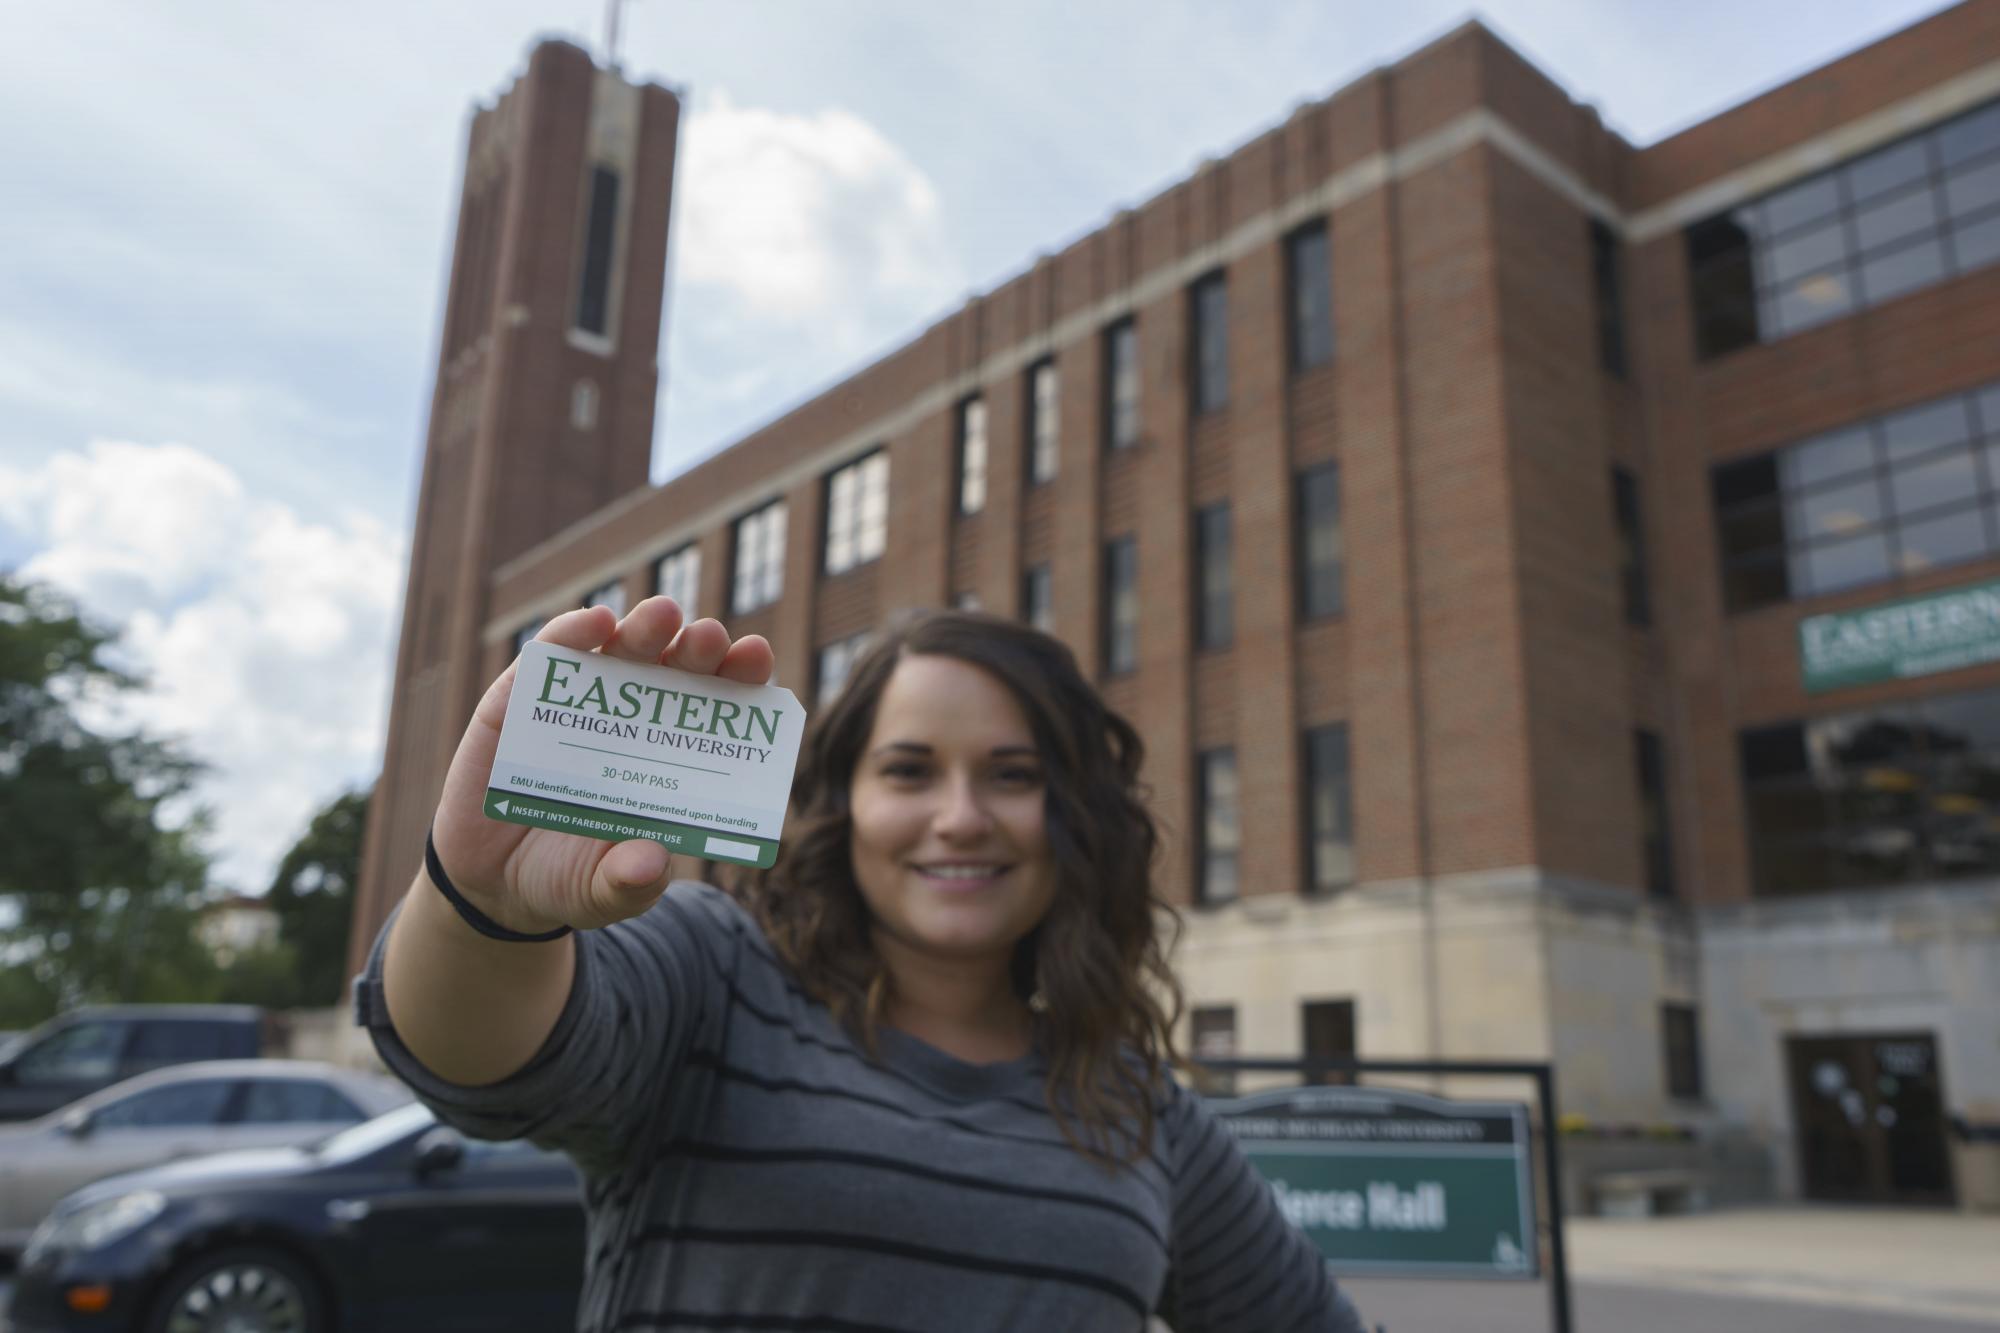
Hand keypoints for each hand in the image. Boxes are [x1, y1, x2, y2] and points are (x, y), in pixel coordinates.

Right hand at [428, 597, 774, 931]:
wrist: (494, 883)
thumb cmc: (569, 878)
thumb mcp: (603, 894)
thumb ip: (629, 884)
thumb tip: (650, 866)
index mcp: (672, 755)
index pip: (716, 706)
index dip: (739, 677)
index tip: (756, 655)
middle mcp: (633, 719)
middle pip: (674, 669)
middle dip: (697, 646)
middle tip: (710, 637)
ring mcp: (579, 705)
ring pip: (619, 649)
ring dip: (643, 628)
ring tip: (663, 615)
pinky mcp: (518, 701)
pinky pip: (548, 657)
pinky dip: (571, 633)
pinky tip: (595, 621)